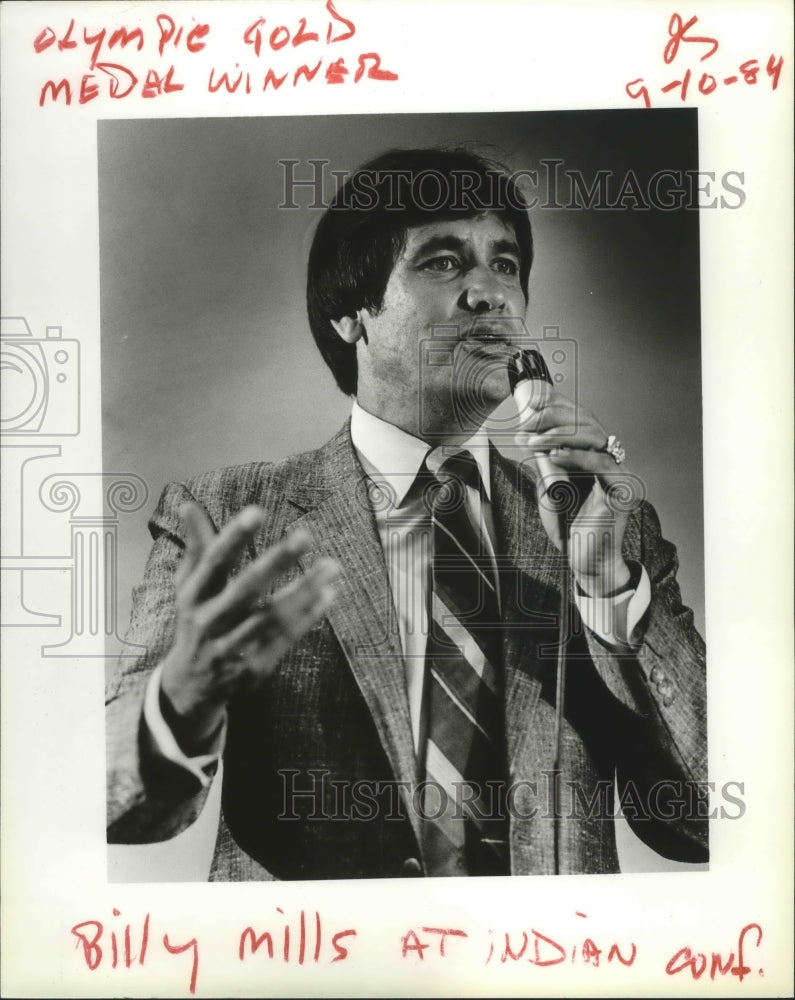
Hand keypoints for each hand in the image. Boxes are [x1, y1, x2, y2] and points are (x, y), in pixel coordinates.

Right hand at [160, 502, 338, 751]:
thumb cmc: (197, 621)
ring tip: (331, 566)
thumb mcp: (190, 586)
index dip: (233, 537)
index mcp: (193, 595)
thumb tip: (188, 504)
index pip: (213, 562)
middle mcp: (208, 621)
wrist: (190, 687)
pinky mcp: (252, 669)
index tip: (258, 511)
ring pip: (270, 618)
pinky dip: (307, 618)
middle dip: (275, 562)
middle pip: (245, 589)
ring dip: (303, 591)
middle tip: (305, 535)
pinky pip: (284, 640)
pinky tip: (329, 595)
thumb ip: (197, 546)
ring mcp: (230, 648)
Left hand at [513, 383, 638, 596]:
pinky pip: (599, 463)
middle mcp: (609, 460)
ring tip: (531, 441)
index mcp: (593, 457)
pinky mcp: (622, 489)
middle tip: (525, 423)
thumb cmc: (569, 530)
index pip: (579, 420)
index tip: (530, 404)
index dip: (557, 406)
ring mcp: (617, 473)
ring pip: (593, 436)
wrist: (586, 564)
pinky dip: (574, 455)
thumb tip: (528, 438)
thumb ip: (544, 466)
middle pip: (587, 421)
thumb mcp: (548, 492)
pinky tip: (553, 454)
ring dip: (559, 434)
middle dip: (553, 416)